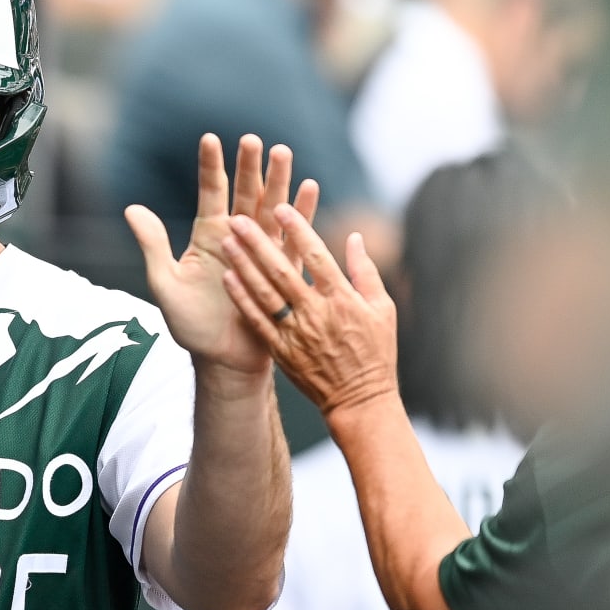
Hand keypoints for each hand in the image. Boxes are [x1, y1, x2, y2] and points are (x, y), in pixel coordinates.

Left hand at [126, 133, 319, 373]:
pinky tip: (309, 188)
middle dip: (250, 167)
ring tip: (283, 152)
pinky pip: (294, 238)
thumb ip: (153, 245)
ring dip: (278, 182)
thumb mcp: (165, 284)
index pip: (211, 192)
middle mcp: (236, 237)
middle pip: (245, 194)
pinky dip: (302, 213)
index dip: (211, 166)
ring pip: (272, 209)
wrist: (223, 360)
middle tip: (253, 140)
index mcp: (208, 236)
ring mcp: (261, 251)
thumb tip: (131, 208)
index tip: (210, 138)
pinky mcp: (282, 269)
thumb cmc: (191, 326)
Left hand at [220, 206, 397, 418]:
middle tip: (238, 218)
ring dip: (244, 266)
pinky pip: (257, 321)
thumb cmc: (376, 352)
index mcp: (343, 299)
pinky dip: (242, 299)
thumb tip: (354, 236)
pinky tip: (227, 278)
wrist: (359, 401)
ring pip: (265, 294)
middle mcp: (316, 313)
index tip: (280, 208)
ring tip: (227, 241)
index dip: (297, 230)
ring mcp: (296, 333)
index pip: (316, 256)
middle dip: (259, 243)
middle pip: (283, 271)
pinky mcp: (281, 351)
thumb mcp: (382, 309)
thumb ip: (365, 271)